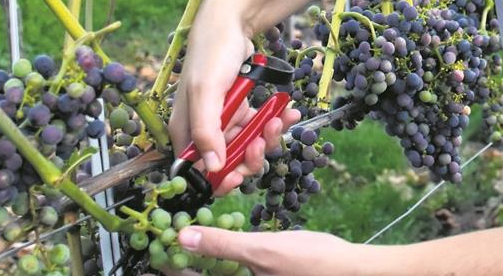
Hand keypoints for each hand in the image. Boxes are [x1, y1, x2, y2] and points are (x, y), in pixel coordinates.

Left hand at [166, 228, 371, 275]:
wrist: (349, 270)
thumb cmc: (310, 264)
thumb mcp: (263, 250)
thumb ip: (223, 245)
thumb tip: (181, 237)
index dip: (167, 265)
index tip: (152, 248)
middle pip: (200, 274)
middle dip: (184, 256)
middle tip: (168, 235)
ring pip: (215, 269)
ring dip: (202, 253)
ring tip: (189, 231)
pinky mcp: (261, 275)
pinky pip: (232, 266)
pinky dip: (222, 252)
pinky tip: (222, 235)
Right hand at [167, 0, 299, 194]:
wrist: (232, 22)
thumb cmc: (213, 54)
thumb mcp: (206, 91)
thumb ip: (206, 130)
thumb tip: (211, 168)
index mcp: (186, 130)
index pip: (198, 171)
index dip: (219, 179)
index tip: (240, 177)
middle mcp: (203, 129)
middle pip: (228, 162)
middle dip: (251, 154)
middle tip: (265, 140)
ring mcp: (224, 119)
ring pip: (248, 145)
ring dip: (268, 136)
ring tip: (281, 118)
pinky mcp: (241, 109)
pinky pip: (259, 126)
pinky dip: (274, 122)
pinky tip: (288, 112)